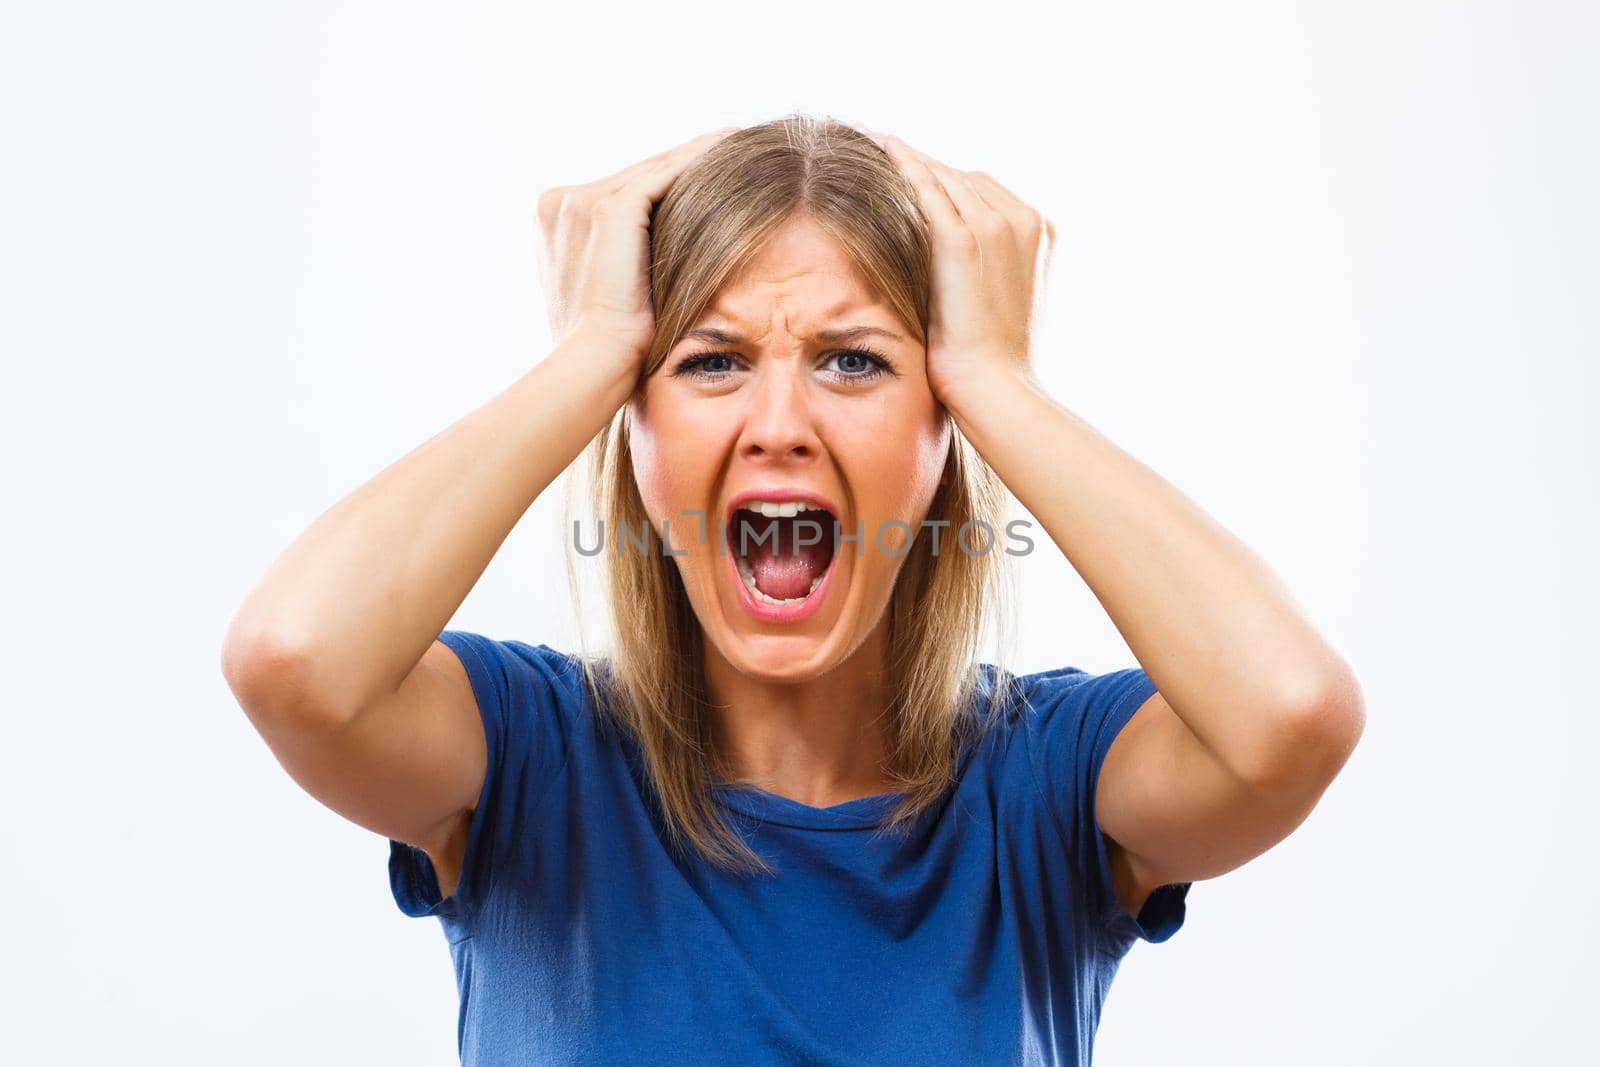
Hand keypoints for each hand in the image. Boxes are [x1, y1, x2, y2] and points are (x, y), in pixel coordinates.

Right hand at [535, 127, 737, 365]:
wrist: (595, 363)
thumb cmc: (609, 345)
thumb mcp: (612, 289)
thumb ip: (625, 255)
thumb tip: (667, 245)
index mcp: (554, 218)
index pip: (623, 189)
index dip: (668, 182)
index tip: (710, 173)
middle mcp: (560, 202)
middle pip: (639, 174)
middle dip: (687, 163)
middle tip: (735, 145)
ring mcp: (580, 201)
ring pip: (654, 169)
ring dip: (701, 154)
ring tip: (741, 143)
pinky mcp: (609, 208)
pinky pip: (665, 173)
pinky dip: (700, 161)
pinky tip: (734, 151)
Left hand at [868, 132, 1055, 407]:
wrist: (997, 388)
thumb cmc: (994, 361)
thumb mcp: (1000, 302)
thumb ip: (985, 268)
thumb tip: (954, 261)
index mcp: (1039, 230)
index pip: (982, 189)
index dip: (945, 182)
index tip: (910, 175)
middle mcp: (1022, 218)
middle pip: (962, 177)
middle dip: (923, 166)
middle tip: (881, 148)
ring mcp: (996, 226)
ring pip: (943, 177)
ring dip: (907, 160)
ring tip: (873, 145)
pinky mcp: (963, 240)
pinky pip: (927, 189)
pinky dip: (903, 168)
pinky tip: (879, 154)